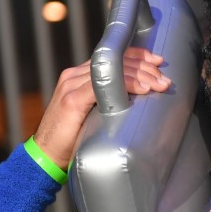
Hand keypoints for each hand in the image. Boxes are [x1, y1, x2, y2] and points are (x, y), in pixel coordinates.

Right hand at [32, 48, 170, 168]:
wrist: (45, 156)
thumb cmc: (74, 139)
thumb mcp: (95, 114)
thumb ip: (109, 102)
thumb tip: (140, 101)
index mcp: (80, 76)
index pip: (112, 55)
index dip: (137, 55)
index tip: (158, 61)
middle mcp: (74, 75)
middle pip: (115, 59)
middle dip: (144, 67)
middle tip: (165, 80)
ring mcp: (71, 85)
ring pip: (111, 69)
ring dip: (140, 76)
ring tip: (159, 85)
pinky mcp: (71, 99)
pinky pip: (101, 84)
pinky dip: (126, 85)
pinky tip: (142, 90)